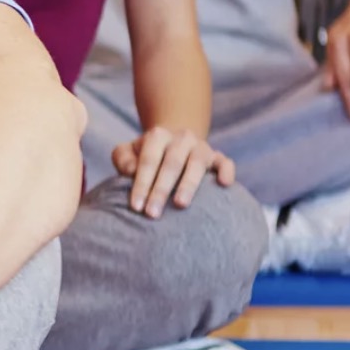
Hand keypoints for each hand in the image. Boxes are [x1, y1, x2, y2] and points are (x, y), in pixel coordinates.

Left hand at [111, 127, 235, 216]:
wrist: (173, 145)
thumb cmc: (145, 156)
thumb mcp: (127, 152)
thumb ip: (123, 159)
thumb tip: (131, 171)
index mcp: (158, 135)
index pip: (148, 160)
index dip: (141, 184)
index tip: (136, 207)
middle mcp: (182, 138)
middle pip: (172, 164)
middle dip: (161, 190)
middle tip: (152, 214)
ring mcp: (202, 147)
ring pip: (197, 164)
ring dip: (188, 185)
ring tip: (180, 204)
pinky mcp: (218, 157)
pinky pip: (225, 163)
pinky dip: (226, 171)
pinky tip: (224, 184)